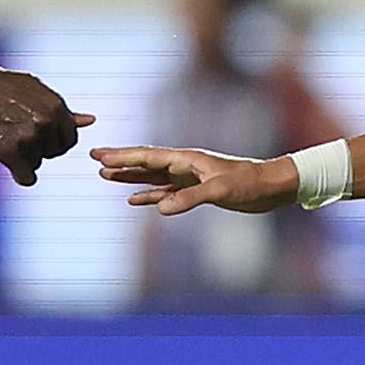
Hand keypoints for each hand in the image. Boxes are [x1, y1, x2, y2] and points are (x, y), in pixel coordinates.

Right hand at [0, 64, 90, 185]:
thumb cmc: (3, 85)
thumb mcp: (38, 91)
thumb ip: (64, 110)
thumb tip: (90, 121)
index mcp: (57, 107)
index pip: (69, 139)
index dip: (53, 139)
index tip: (35, 131)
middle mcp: (47, 122)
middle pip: (55, 153)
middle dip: (40, 148)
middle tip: (17, 133)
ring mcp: (29, 137)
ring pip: (37, 163)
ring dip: (23, 156)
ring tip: (5, 135)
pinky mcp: (10, 151)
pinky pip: (26, 178)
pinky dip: (20, 175)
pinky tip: (10, 162)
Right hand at [90, 145, 297, 215]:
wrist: (270, 187)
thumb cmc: (249, 183)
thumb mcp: (219, 191)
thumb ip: (189, 198)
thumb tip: (159, 209)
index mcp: (187, 159)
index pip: (148, 156)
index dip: (123, 156)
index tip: (100, 154)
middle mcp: (184, 165)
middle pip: (145, 162)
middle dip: (119, 161)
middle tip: (94, 158)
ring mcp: (188, 178)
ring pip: (151, 176)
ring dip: (130, 177)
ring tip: (105, 175)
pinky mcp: (195, 191)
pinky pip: (164, 192)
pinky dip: (148, 194)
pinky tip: (134, 199)